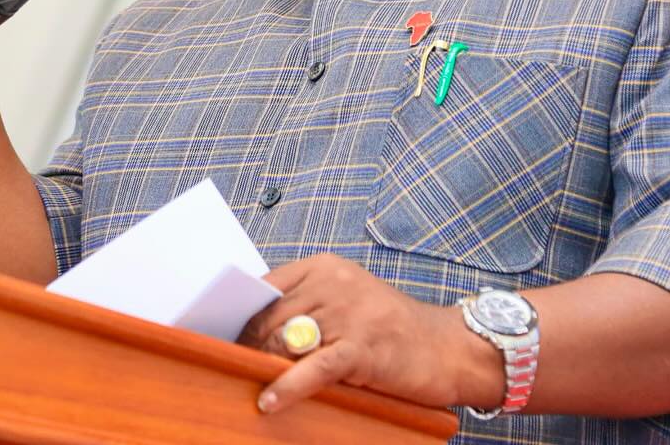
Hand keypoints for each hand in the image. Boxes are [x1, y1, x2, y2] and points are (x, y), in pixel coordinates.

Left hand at [236, 254, 502, 414]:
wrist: (449, 347)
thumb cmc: (393, 330)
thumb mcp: (347, 302)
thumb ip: (305, 307)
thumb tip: (252, 333)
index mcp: (326, 267)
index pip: (265, 288)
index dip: (239, 316)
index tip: (219, 336)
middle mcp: (335, 283)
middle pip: (270, 318)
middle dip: (249, 347)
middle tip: (233, 369)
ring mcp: (350, 314)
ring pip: (286, 343)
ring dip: (263, 367)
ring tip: (246, 384)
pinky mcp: (363, 347)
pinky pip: (313, 368)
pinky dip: (288, 386)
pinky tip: (269, 401)